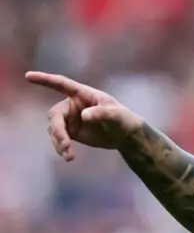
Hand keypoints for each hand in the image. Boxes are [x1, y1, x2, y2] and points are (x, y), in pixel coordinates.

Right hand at [25, 71, 143, 160]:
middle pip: (55, 114)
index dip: (45, 80)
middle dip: (58, 131)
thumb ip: (101, 113)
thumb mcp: (116, 115)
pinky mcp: (71, 132)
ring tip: (69, 156)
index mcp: (83, 94)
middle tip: (66, 145)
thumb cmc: (123, 119)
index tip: (29, 76)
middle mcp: (73, 105)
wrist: (125, 135)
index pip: (62, 84)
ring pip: (54, 128)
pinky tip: (68, 156)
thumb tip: (84, 115)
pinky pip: (58, 138)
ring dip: (59, 142)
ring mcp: (70, 118)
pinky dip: (61, 147)